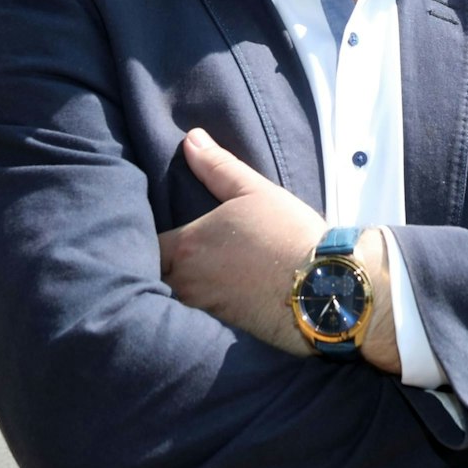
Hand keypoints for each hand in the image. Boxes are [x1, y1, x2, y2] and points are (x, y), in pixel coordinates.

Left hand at [157, 128, 330, 357]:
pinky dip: (197, 307)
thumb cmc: (287, 234)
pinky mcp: (222, 329)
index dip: (143, 239)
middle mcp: (186, 282)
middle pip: (154, 276)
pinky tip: (215, 295)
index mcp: (187, 245)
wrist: (324, 288)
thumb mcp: (254, 191)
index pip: (144, 246)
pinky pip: (195, 317)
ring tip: (193, 273)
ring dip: (177, 286)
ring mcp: (203, 310)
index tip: (156, 230)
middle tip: (170, 253)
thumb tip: (190, 138)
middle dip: (158, 265)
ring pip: (173, 298)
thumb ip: (216, 165)